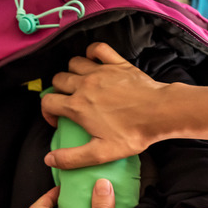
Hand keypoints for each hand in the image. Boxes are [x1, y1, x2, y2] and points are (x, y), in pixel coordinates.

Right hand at [41, 42, 171, 168]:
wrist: (160, 113)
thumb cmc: (133, 133)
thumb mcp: (101, 153)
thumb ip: (72, 158)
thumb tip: (49, 160)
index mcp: (78, 106)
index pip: (48, 102)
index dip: (47, 112)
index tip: (58, 120)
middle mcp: (85, 85)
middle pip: (58, 80)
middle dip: (58, 92)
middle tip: (69, 103)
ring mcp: (101, 71)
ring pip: (73, 63)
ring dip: (72, 72)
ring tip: (80, 85)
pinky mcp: (117, 63)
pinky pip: (97, 48)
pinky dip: (92, 52)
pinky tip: (94, 62)